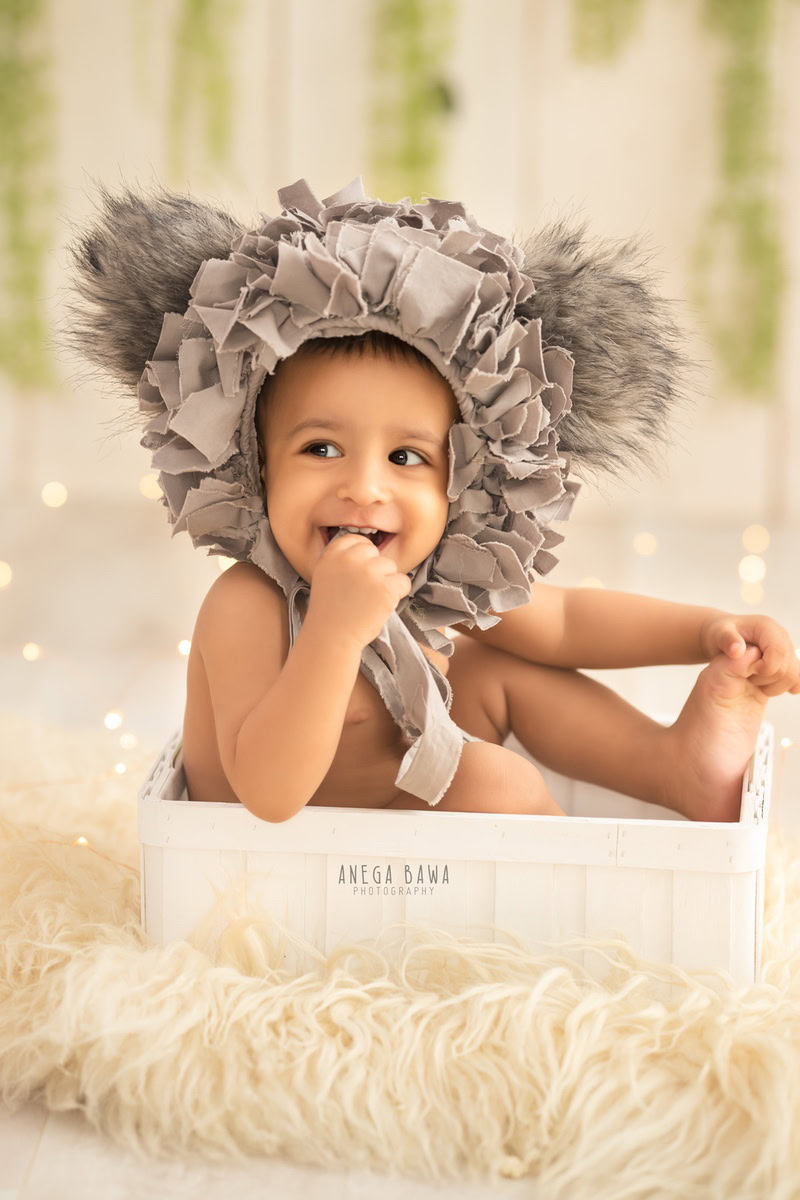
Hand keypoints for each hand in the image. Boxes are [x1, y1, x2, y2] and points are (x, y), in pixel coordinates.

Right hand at [306, 532, 411, 650]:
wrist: (331, 637)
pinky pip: (403, 582)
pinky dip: (397, 594)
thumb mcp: (325, 576)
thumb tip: (368, 553)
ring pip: (391, 567)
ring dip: (387, 582)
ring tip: (370, 600)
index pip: (356, 540)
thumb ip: (342, 561)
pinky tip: (381, 605)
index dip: (362, 555)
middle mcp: (350, 559)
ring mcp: (369, 572)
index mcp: (332, 555)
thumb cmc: (330, 612)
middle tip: (364, 591)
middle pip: (375, 552)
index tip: (359, 571)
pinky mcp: (386, 587)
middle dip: (375, 569)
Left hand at [700, 612, 799, 696]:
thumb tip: (737, 650)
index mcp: (767, 627)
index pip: (778, 652)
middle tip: (747, 676)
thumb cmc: (720, 634)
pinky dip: (786, 686)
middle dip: (768, 678)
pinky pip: (795, 677)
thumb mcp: (718, 635)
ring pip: (793, 674)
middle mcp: (781, 635)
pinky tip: (769, 689)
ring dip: (775, 684)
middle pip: (788, 666)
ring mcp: (786, 647)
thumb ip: (726, 640)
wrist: (724, 637)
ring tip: (753, 679)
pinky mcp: (786, 659)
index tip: (748, 672)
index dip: (765, 668)